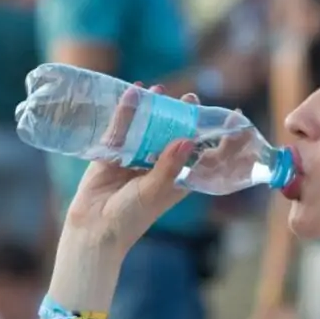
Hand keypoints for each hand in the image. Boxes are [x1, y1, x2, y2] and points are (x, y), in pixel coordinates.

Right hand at [63, 85, 196, 254]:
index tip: (224, 117)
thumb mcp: (155, 191)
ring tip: (159, 89)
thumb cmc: (131, 217)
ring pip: (147, 128)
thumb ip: (169, 165)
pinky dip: (126, 111)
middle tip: (188, 96)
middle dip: (180, 115)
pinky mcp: (112, 153)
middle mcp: (158, 165)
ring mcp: (135, 157)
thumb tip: (188, 139)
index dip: (209, 136)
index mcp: (176, 177)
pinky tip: (133, 93)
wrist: (94, 229)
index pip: (198, 153)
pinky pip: (121, 128)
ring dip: (153, 109)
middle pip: (173, 134)